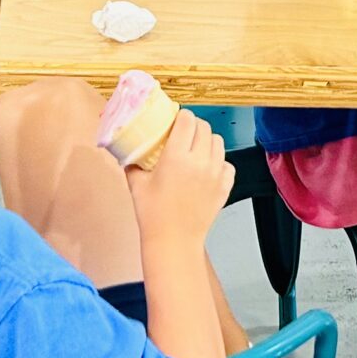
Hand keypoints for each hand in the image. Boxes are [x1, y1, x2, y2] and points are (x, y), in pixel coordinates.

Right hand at [126, 110, 233, 246]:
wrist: (174, 241)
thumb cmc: (152, 214)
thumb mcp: (137, 185)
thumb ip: (133, 163)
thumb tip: (129, 151)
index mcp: (176, 156)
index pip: (187, 120)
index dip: (182, 116)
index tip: (175, 120)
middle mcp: (199, 161)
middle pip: (204, 127)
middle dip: (194, 126)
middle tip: (184, 134)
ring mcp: (215, 173)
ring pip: (218, 142)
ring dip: (207, 141)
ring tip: (196, 149)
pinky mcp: (225, 186)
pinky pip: (227, 164)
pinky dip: (219, 162)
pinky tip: (207, 169)